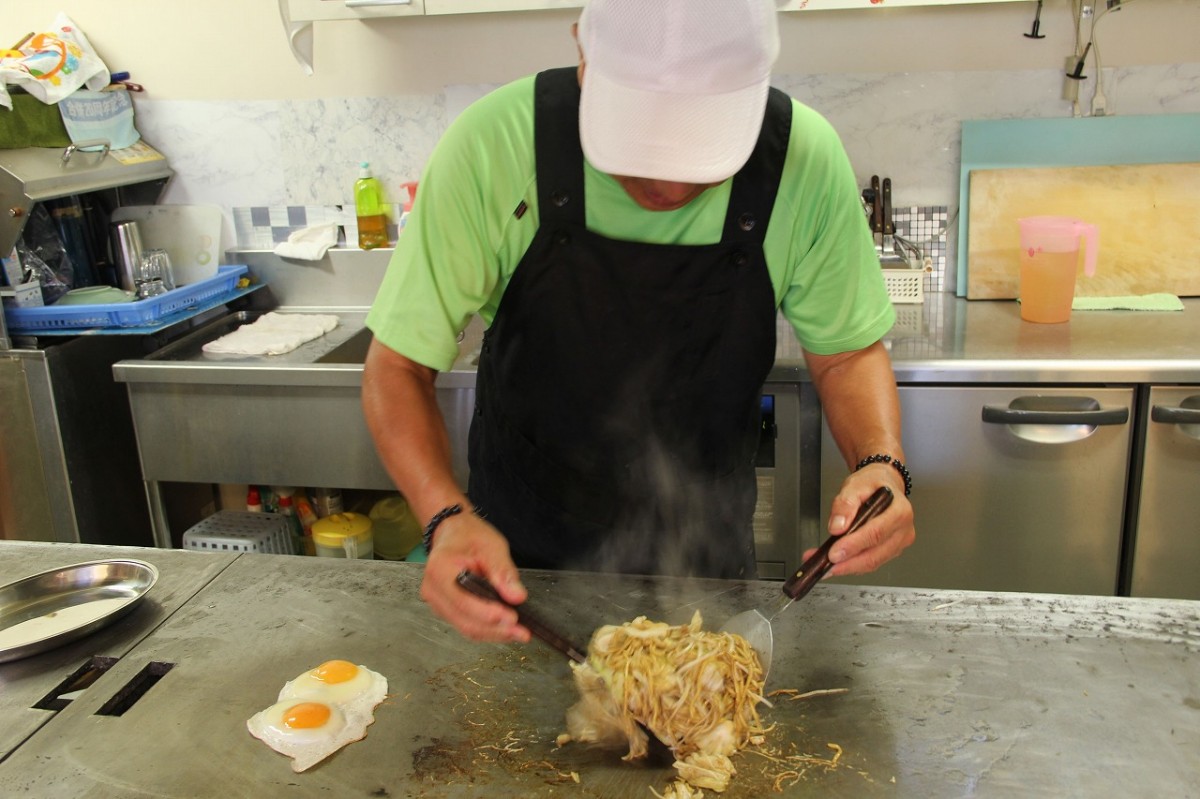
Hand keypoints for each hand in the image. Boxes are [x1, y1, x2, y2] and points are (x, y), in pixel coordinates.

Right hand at [419, 511, 530, 642]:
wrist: (453, 533)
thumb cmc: (469, 536)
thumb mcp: (491, 546)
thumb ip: (503, 572)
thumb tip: (516, 596)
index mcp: (440, 570)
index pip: (463, 600)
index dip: (488, 613)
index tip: (513, 618)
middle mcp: (433, 590)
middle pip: (464, 620)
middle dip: (495, 629)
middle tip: (521, 632)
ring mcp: (437, 602)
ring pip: (465, 627)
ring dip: (493, 633)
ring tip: (518, 632)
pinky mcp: (445, 609)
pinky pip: (465, 624)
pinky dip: (486, 629)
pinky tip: (505, 629)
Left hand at [810, 466, 914, 575]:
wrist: (884, 485)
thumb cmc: (873, 484)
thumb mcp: (855, 485)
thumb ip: (845, 504)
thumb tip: (837, 526)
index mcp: (900, 510)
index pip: (876, 532)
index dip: (854, 545)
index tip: (834, 553)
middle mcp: (904, 529)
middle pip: (876, 554)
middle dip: (848, 563)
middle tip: (825, 565)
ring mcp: (899, 542)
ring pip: (873, 562)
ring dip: (847, 567)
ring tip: (825, 565)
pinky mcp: (892, 551)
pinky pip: (872, 562)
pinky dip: (853, 566)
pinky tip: (837, 564)